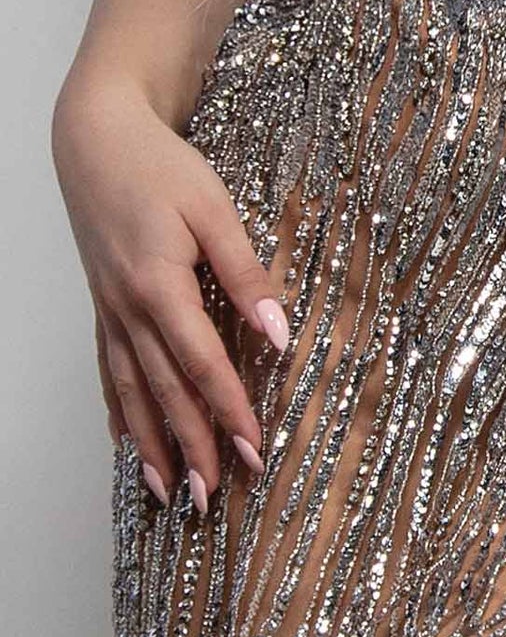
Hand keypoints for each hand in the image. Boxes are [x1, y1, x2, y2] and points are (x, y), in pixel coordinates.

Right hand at [52, 73, 288, 512]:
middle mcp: (129, 309)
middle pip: (166, 392)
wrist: (96, 138)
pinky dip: (120, 413)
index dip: (230, 410)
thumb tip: (279, 331)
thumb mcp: (214, 208)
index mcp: (161, 285)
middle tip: (215, 497)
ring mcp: (110, 311)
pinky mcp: (102, 305)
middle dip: (194, 446)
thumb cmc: (160, 166)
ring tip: (172, 493)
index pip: (202, 364)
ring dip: (154, 446)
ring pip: (133, 393)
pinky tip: (128, 444)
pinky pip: (110, 373)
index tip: (255, 450)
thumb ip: (245, 271)